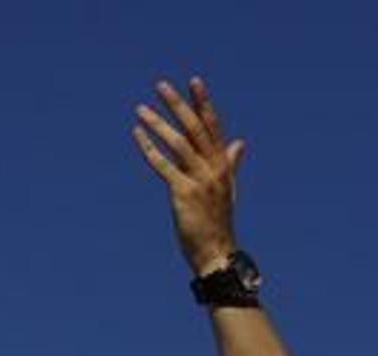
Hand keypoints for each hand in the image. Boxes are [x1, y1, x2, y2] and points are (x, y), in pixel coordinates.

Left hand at [132, 76, 243, 275]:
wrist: (216, 251)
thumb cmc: (218, 221)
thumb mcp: (227, 188)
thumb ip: (231, 163)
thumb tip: (239, 142)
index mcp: (222, 165)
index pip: (212, 126)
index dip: (203, 103)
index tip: (194, 82)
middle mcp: (213, 168)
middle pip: (195, 128)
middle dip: (178, 105)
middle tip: (161, 85)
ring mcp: (199, 180)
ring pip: (178, 143)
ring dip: (158, 123)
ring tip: (141, 108)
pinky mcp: (183, 193)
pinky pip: (164, 166)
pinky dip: (149, 149)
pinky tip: (137, 135)